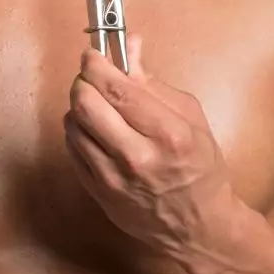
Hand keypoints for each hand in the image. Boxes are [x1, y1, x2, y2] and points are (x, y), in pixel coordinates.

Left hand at [65, 35, 239, 267]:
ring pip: (73, 125)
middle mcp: (137, 157)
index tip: (92, 54)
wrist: (199, 227)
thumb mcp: (190, 117)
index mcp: (168, 134)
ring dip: (80, 107)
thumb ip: (154, 81)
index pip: (117, 89)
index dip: (97, 65)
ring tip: (99, 106)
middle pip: (86, 104)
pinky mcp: (97, 193)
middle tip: (92, 77)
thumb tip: (129, 46)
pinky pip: (72, 148)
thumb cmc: (200, 166)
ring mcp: (113, 179)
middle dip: (84, 81)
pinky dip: (79, 131)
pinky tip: (97, 131)